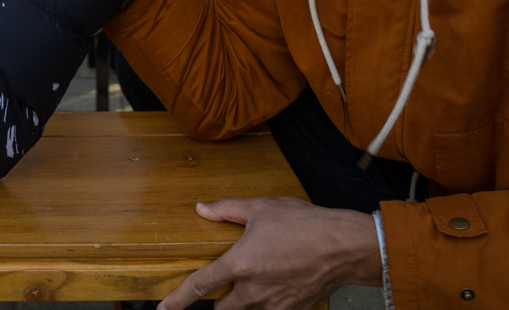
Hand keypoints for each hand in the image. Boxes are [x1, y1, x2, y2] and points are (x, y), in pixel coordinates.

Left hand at [158, 199, 381, 309]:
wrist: (345, 246)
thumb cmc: (305, 224)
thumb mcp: (262, 208)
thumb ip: (227, 210)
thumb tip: (202, 208)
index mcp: (240, 264)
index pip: (199, 286)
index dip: (177, 300)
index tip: (163, 309)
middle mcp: (253, 290)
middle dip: (218, 304)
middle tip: (221, 291)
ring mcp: (274, 304)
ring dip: (244, 304)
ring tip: (254, 284)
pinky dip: (269, 304)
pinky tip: (278, 285)